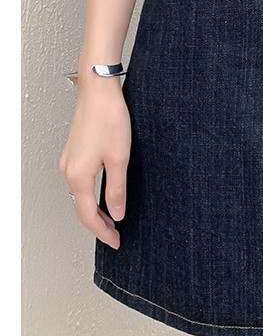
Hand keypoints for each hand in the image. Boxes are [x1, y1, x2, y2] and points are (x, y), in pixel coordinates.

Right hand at [59, 73, 130, 249]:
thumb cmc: (109, 120)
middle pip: (81, 209)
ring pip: (80, 196)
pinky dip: (91, 196)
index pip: (89, 216)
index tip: (116, 242)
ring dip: (95, 211)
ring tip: (112, 220)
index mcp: (78, 176)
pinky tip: (103, 197)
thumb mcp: (120, 159)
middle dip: (98, 225)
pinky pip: (80, 183)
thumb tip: (117, 213)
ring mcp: (69, 161)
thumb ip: (117, 189)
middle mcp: (68, 171)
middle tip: (116, 236)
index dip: (103, 232)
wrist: (99, 92)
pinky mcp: (74, 153)